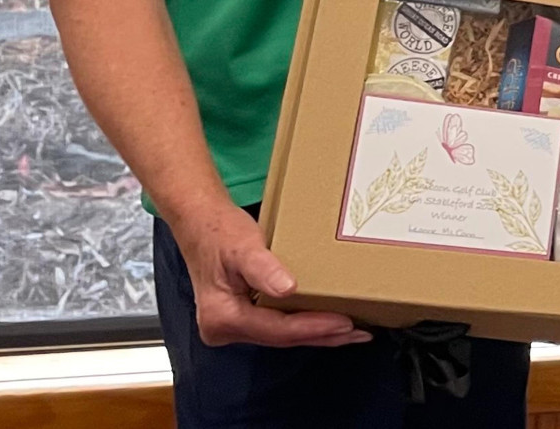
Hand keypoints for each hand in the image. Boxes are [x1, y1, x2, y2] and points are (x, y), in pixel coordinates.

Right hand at [169, 201, 368, 347]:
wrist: (200, 222)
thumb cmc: (218, 231)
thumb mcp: (243, 246)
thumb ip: (263, 268)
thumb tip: (287, 289)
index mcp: (222, 317)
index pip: (277, 329)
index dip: (313, 327)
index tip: (345, 323)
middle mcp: (224, 329)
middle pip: (282, 338)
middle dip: (322, 335)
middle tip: (359, 333)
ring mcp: (232, 326)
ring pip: (282, 335)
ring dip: (316, 332)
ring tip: (352, 331)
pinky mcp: (243, 317)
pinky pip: (278, 325)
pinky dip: (304, 324)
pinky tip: (327, 321)